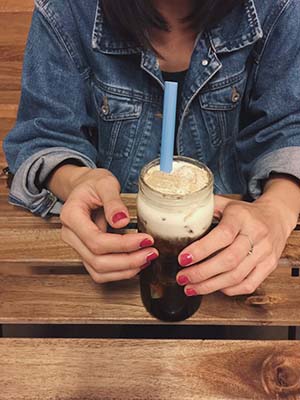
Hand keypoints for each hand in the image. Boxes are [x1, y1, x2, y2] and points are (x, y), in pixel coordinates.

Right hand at [60, 168, 157, 282]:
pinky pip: (100, 272)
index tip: (145, 240)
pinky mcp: (86, 254)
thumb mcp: (105, 183)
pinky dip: (120, 272)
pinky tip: (136, 264)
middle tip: (151, 252)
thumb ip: (113, 201)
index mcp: (71, 216)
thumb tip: (121, 221)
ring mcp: (77, 247)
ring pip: (98, 271)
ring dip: (125, 270)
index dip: (123, 245)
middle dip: (127, 261)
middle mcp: (70, 235)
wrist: (85, 187)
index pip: (96, 240)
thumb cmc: (94, 184)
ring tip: (146, 258)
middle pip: (97, 260)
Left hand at [176, 195, 294, 296]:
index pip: (222, 236)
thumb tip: (176, 216)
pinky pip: (249, 284)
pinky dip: (229, 290)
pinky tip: (213, 288)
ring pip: (237, 276)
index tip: (183, 259)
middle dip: (201, 273)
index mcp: (241, 216)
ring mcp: (265, 252)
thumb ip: (203, 210)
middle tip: (182, 278)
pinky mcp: (269, 266)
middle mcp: (256, 234)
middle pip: (229, 260)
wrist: (275, 217)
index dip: (201, 250)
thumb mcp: (224, 203)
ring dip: (210, 285)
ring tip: (190, 288)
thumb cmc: (243, 212)